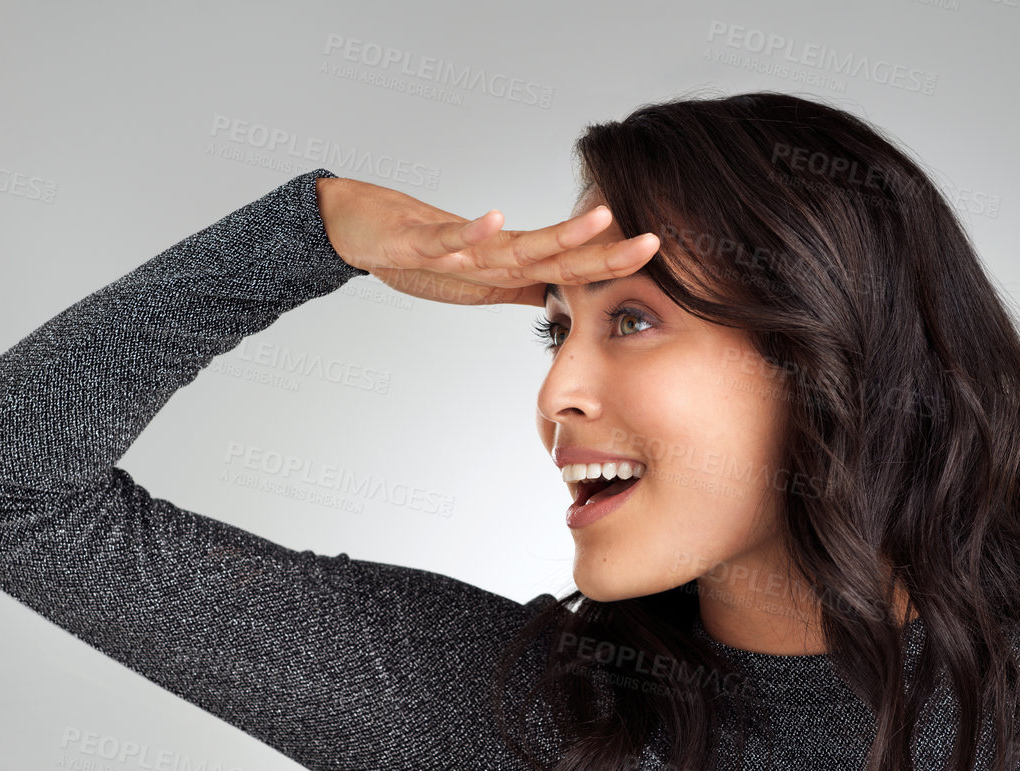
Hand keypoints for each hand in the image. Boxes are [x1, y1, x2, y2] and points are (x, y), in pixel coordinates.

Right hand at [315, 175, 660, 307]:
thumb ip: (520, 287)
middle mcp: (492, 250)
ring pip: (514, 241)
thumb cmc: (419, 252)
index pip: (570, 268)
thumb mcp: (478, 281)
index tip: (660, 264)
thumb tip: (562, 302)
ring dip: (556, 233)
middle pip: (557, 253)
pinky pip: (448, 237)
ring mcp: (459, 243)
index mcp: (507, 264)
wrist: (359, 225)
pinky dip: (471, 230)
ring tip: (598, 219)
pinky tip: (494, 219)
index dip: (613, 267)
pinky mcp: (420, 239)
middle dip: (605, 251)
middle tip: (654, 241)